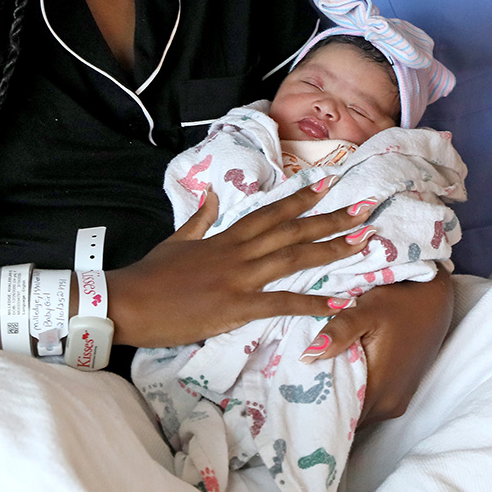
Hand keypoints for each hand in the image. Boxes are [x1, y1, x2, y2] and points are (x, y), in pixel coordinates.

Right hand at [107, 183, 373, 348]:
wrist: (128, 301)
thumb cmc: (150, 275)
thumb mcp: (177, 240)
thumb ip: (201, 218)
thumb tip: (213, 194)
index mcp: (225, 238)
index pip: (270, 213)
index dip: (300, 198)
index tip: (327, 184)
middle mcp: (238, 253)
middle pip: (291, 231)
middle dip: (329, 219)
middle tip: (364, 208)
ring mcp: (238, 278)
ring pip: (292, 259)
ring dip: (330, 250)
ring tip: (361, 242)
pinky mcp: (235, 307)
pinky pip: (280, 304)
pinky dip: (310, 303)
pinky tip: (337, 303)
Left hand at [303, 270, 453, 425]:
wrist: (434, 300)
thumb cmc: (399, 302)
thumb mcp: (365, 310)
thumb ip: (338, 333)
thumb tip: (307, 357)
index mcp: (379, 389)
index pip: (339, 419)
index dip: (314, 413)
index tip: (292, 403)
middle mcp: (389, 405)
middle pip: (347, 419)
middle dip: (323, 409)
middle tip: (296, 393)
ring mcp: (397, 403)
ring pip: (358, 414)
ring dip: (339, 402)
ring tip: (313, 386)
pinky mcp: (401, 396)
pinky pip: (370, 407)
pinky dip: (354, 397)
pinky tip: (338, 379)